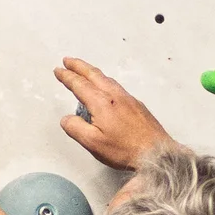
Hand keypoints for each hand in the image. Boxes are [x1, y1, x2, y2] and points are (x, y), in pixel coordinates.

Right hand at [55, 58, 172, 170]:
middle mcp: (115, 96)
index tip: (58, 70)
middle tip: (68, 61)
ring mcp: (128, 99)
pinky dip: (105, 81)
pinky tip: (106, 88)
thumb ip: (75, 128)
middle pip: (94, 75)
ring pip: (107, 79)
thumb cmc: (124, 150)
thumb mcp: (92, 143)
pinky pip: (117, 87)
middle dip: (79, 66)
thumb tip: (66, 118)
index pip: (79, 84)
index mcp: (101, 102)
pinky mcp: (137, 105)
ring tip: (84, 72)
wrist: (156, 153)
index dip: (67, 77)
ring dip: (93, 73)